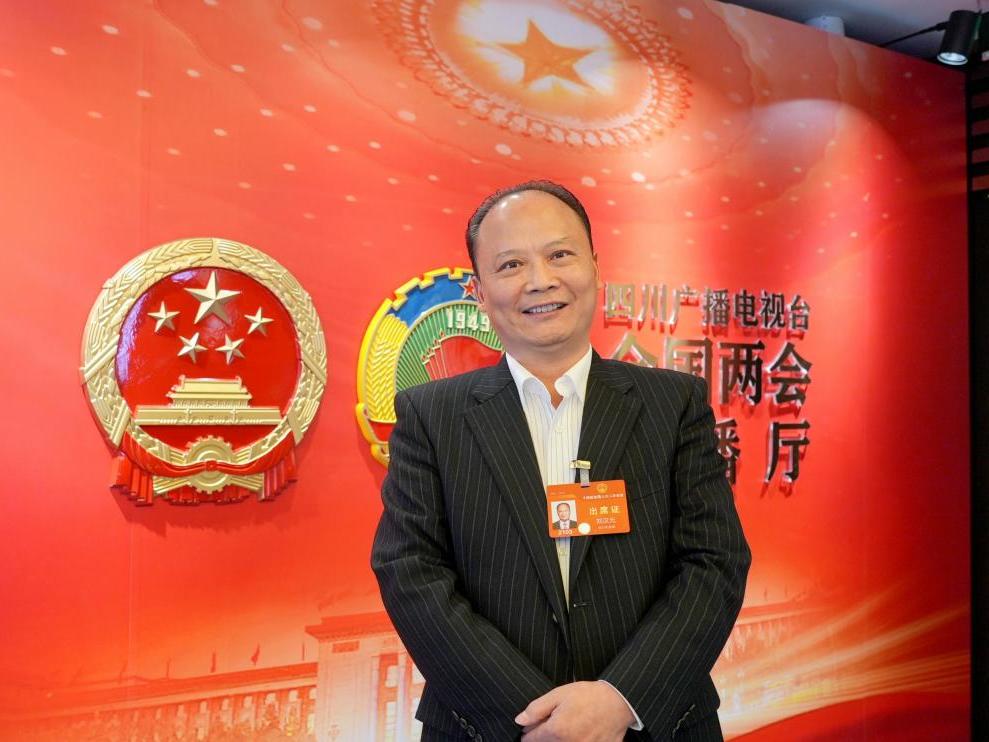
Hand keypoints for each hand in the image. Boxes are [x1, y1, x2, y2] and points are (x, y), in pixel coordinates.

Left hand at [515, 681, 633, 740]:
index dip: (528, 732)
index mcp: (556, 730)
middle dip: (543, 736)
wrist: (618, 702)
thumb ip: (537, 709)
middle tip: (551, 725)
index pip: (531, 740)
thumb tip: (520, 721)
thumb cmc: (589, 696)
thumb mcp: (559, 694)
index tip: (532, 727)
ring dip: (557, 740)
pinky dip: (573, 741)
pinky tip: (578, 733)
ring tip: (565, 728)